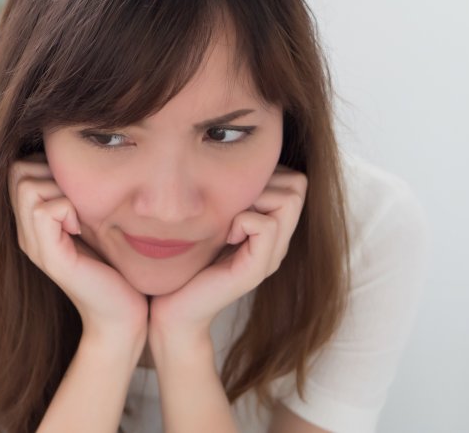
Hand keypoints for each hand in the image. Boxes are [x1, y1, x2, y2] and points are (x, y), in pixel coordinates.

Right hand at [9, 154, 147, 339]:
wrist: (122, 315)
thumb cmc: (116, 267)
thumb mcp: (93, 220)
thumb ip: (78, 195)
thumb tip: (80, 158)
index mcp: (33, 222)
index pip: (18, 168)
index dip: (46, 164)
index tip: (76, 188)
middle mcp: (26, 233)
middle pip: (18, 172)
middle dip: (51, 172)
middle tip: (78, 198)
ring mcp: (34, 245)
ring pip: (28, 187)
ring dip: (60, 190)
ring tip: (80, 215)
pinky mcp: (50, 258)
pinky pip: (44, 211)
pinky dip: (68, 209)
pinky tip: (82, 228)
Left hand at [148, 164, 307, 343]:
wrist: (171, 307)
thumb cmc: (183, 259)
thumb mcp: (210, 219)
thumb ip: (229, 198)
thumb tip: (235, 161)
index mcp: (269, 229)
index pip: (295, 180)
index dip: (266, 174)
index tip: (234, 194)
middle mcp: (277, 242)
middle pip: (297, 185)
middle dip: (262, 183)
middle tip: (232, 207)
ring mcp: (271, 257)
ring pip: (287, 199)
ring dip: (252, 200)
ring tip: (227, 223)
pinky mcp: (256, 270)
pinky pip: (265, 225)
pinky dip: (242, 221)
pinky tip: (225, 236)